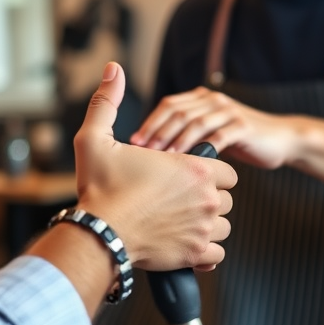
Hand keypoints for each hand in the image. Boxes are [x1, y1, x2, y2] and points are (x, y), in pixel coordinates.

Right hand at [72, 64, 235, 271]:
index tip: (186, 178)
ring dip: (208, 225)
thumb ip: (108, 102)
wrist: (98, 233)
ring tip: (182, 222)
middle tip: (179, 200)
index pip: (225, 170)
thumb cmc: (98, 187)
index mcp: (193, 168)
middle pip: (227, 198)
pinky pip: (217, 255)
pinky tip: (187, 245)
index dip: (208, 173)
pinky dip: (205, 252)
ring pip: (224, 226)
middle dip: (208, 198)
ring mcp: (203, 228)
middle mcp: (206, 197)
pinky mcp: (196, 255)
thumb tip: (113, 70)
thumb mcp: (96, 137)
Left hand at [131, 87, 297, 168]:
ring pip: (194, 123)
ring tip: (160, 159)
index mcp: (201, 98)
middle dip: (157, 131)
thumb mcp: (209, 132)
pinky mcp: (243, 127)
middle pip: (178, 112)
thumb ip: (185, 133)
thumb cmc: (238, 141)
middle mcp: (213, 100)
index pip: (168, 105)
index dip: (149, 122)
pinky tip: (189, 165)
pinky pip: (216, 137)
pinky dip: (200, 150)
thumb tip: (149, 148)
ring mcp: (229, 111)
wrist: (280, 141)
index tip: (133, 143)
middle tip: (141, 151)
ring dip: (174, 141)